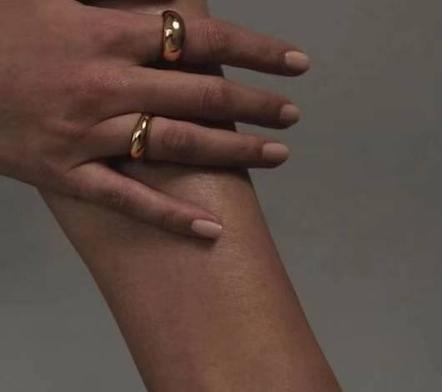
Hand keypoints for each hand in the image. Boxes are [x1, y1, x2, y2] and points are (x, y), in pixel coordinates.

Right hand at [1, 0, 309, 237]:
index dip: (254, 50)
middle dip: (256, 104)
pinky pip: (128, 199)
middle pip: (200, 93)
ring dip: (235, 151)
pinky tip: (212, 231)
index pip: (199, 38)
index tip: (295, 62)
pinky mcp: (66, 173)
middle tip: (295, 114)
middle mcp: (106, 82)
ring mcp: (88, 132)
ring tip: (279, 155)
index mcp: (104, 32)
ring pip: (177, 143)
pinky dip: (171, 217)